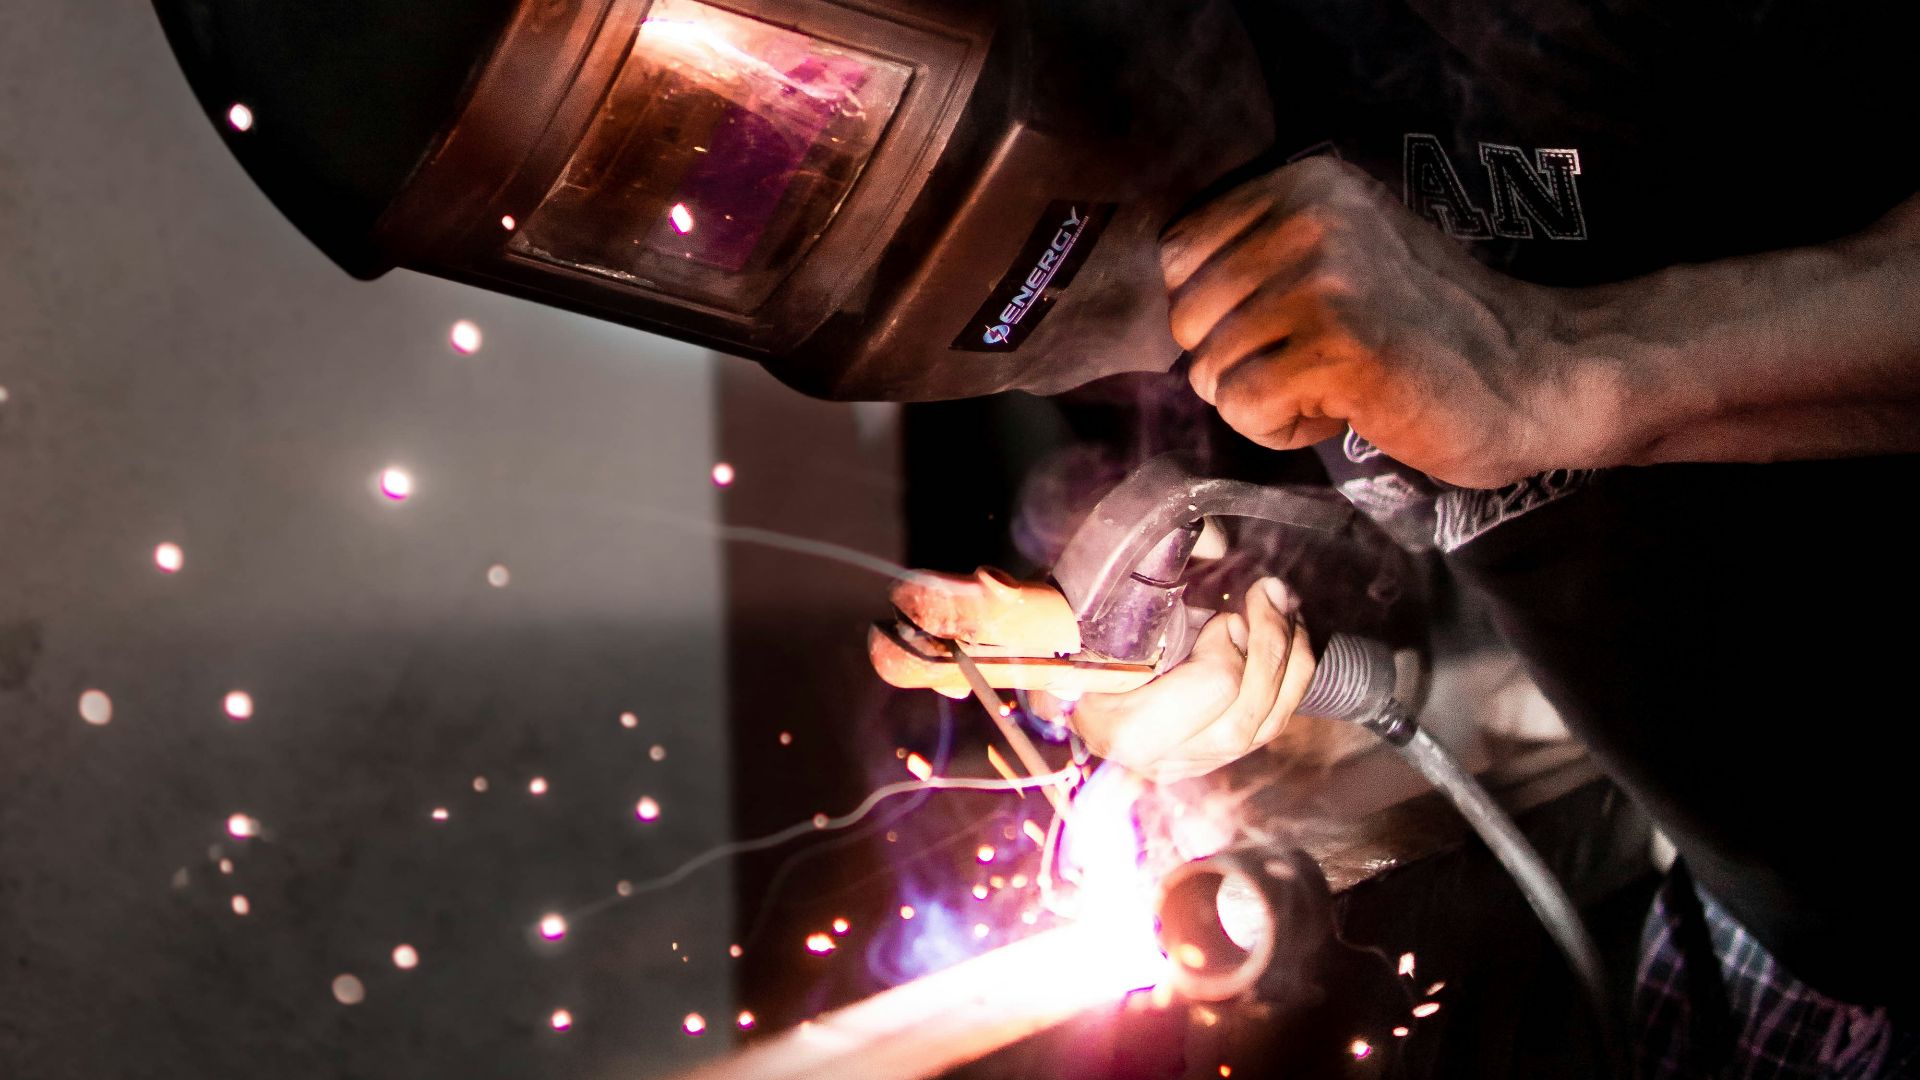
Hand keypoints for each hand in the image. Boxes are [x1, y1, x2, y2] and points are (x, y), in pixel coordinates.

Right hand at [1044, 578, 1316, 782]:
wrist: (1063, 655)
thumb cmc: (1080, 618)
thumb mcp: (1101, 587)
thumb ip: (1148, 563)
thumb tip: (1215, 542)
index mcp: (1114, 723)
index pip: (1204, 700)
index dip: (1224, 656)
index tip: (1224, 614)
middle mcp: (1151, 756)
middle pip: (1239, 723)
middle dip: (1269, 652)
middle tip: (1267, 594)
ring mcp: (1186, 761)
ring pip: (1264, 727)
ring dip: (1289, 660)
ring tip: (1281, 603)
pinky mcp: (1212, 754)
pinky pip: (1272, 725)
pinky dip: (1293, 676)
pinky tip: (1290, 631)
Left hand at [1160, 157, 1621, 487]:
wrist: (1538, 374)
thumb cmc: (1427, 330)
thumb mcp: (1342, 252)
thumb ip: (1257, 256)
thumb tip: (1167, 302)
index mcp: (1303, 182)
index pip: (1177, 254)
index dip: (1218, 312)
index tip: (1291, 323)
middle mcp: (1308, 218)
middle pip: (1185, 320)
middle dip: (1237, 362)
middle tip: (1318, 362)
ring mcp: (1323, 281)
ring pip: (1210, 372)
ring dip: (1267, 400)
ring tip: (1340, 383)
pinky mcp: (1337, 349)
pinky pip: (1244, 411)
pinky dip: (1284, 429)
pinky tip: (1348, 410)